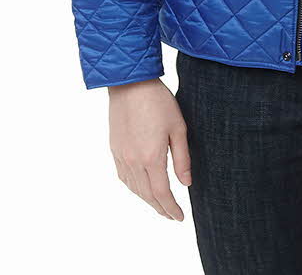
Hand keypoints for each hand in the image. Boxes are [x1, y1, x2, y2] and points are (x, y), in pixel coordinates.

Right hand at [109, 78, 190, 220]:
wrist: (130, 84)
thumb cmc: (158, 102)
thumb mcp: (178, 128)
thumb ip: (182, 158)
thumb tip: (186, 183)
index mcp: (151, 157)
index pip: (162, 193)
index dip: (171, 208)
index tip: (179, 217)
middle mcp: (133, 162)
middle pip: (147, 195)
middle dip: (160, 208)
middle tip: (172, 215)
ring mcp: (121, 156)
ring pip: (134, 188)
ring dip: (147, 200)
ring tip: (160, 204)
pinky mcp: (115, 150)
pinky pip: (124, 177)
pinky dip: (134, 188)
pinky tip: (142, 187)